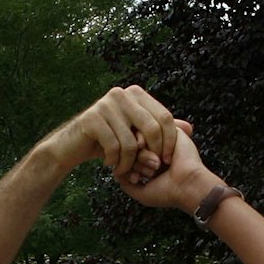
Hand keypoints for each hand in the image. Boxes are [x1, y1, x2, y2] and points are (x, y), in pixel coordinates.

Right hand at [56, 85, 177, 180]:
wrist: (73, 146)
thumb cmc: (108, 139)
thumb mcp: (137, 134)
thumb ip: (161, 130)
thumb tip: (190, 129)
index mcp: (136, 94)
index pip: (164, 117)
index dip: (169, 142)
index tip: (166, 161)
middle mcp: (122, 94)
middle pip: (152, 127)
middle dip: (153, 153)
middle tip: (148, 169)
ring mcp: (106, 104)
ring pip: (132, 142)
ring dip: (130, 163)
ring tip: (124, 169)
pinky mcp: (92, 119)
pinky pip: (115, 147)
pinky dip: (115, 162)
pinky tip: (109, 165)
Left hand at [117, 122, 216, 208]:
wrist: (187, 186)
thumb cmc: (167, 192)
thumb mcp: (140, 193)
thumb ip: (125, 183)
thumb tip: (115, 173)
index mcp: (149, 164)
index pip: (127, 157)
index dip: (128, 167)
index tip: (137, 180)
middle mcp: (155, 151)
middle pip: (131, 147)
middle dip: (136, 162)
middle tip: (150, 173)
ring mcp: (163, 140)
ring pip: (139, 137)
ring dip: (143, 154)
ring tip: (155, 166)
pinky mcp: (172, 131)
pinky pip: (151, 128)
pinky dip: (151, 143)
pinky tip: (158, 156)